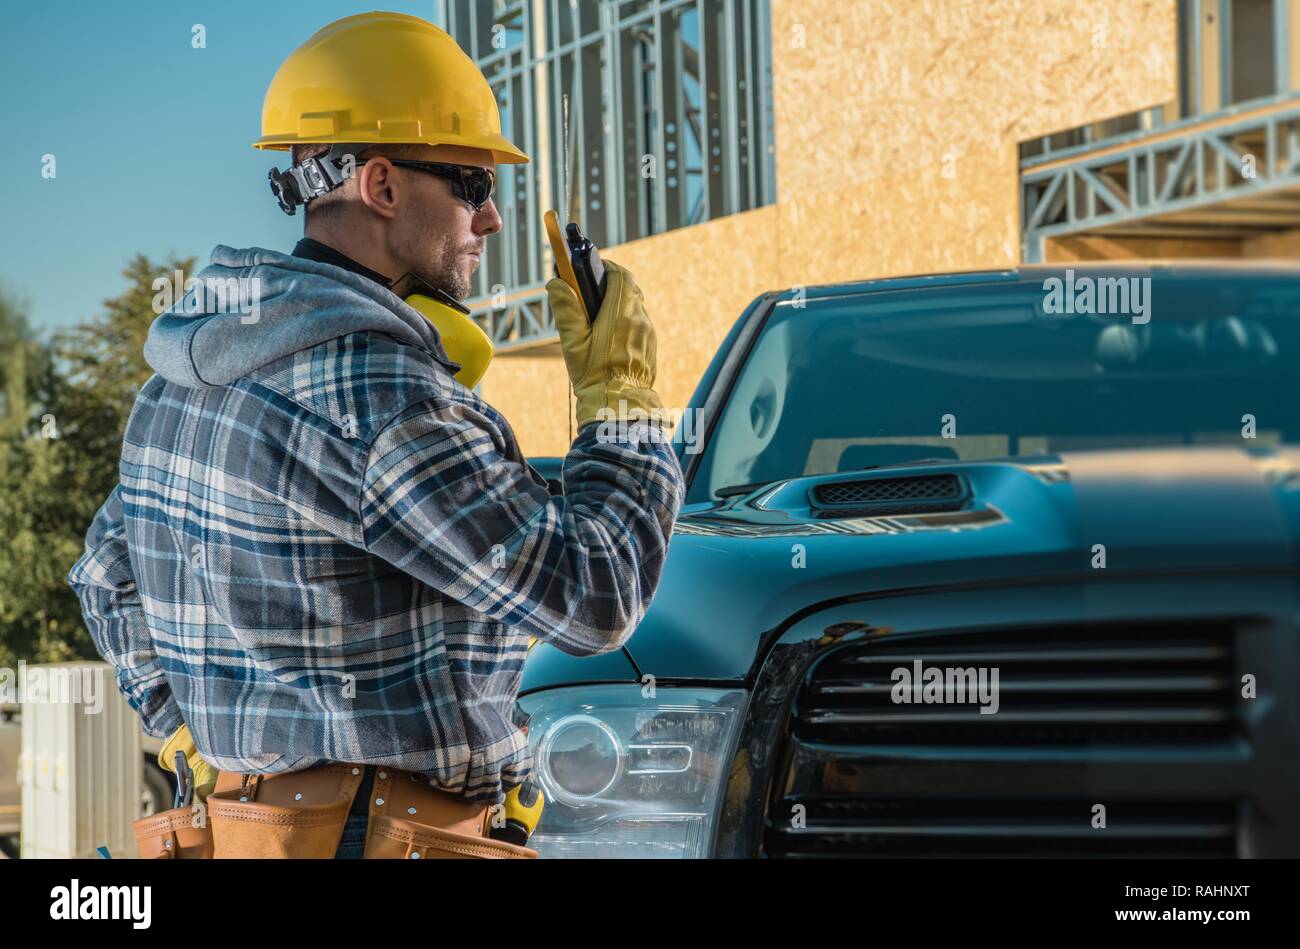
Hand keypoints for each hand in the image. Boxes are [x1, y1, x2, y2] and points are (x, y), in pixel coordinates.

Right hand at [547, 259, 663, 429]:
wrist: (618, 404)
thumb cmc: (593, 374)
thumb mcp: (572, 342)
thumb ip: (565, 309)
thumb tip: (556, 283)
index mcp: (620, 313)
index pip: (619, 274)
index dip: (604, 267)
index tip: (589, 270)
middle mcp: (639, 319)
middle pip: (629, 288)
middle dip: (610, 285)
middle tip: (591, 294)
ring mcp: (648, 333)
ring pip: (635, 306)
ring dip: (618, 305)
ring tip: (598, 319)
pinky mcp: (650, 346)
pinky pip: (639, 325)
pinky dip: (626, 322)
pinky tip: (610, 338)